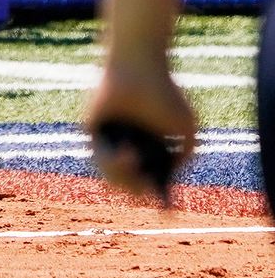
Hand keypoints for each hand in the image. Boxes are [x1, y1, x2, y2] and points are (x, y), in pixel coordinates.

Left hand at [86, 59, 195, 202]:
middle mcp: (128, 148)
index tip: (168, 211)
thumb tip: (171, 174)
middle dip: (139, 188)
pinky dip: (111, 160)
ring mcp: (109, 141)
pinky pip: (97, 153)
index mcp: (149, 150)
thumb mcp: (186, 128)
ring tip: (137, 164)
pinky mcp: (91, 130)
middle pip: (129, 181)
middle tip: (150, 188)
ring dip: (124, 175)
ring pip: (111, 172)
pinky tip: (128, 154)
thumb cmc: (164, 93)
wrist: (141, 66)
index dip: (159, 197)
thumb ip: (186, 154)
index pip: (151, 181)